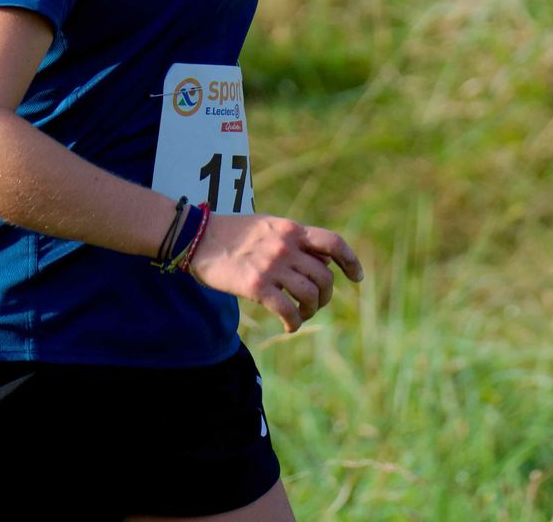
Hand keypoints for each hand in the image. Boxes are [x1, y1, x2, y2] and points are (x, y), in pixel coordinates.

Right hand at [187, 211, 362, 331]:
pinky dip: (293, 322)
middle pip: (324, 276)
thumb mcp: (267, 226)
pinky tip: (288, 327)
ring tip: (301, 315)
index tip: (356, 278)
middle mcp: (286, 246)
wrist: (196, 237)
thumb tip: (319, 258)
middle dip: (325, 295)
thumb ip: (291, 239)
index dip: (350, 261)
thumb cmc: (230, 234)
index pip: (333, 243)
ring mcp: (272, 265)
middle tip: (315, 304)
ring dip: (310, 310)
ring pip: (310, 294)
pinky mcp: (256, 285)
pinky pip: (288, 310)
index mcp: (291, 229)